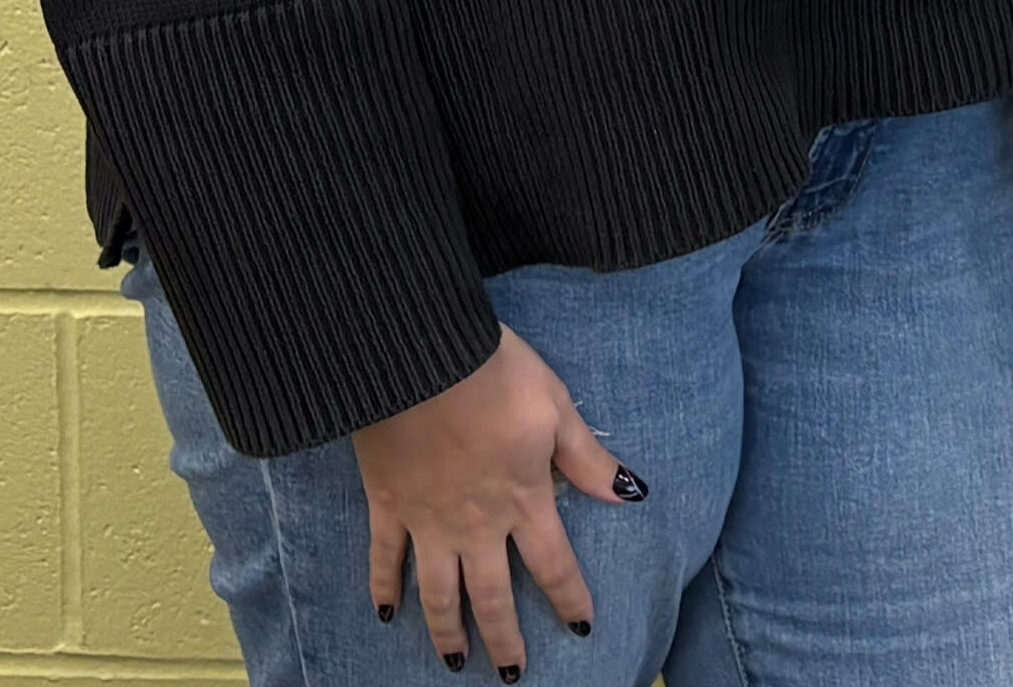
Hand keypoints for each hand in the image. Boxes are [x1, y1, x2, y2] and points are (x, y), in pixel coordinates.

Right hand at [355, 327, 633, 678]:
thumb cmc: (494, 373)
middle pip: (491, 595)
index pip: (553, 564)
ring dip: (447, 630)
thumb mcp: (555, 406)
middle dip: (504, 638)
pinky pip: (384, 557)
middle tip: (511, 673)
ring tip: (456, 662)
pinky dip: (383, 586)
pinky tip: (385, 612)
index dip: (568, 599)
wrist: (418, 357)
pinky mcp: (388, 504)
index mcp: (523, 499)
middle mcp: (476, 523)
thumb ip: (586, 458)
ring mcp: (428, 520)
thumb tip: (629, 493)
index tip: (580, 629)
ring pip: (438, 591)